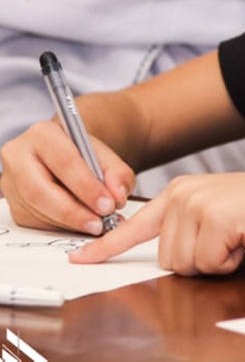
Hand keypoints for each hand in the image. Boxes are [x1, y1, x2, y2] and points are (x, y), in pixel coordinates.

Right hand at [0, 118, 132, 234]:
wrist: (67, 159)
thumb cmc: (84, 156)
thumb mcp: (105, 157)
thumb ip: (117, 174)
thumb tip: (117, 197)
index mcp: (43, 134)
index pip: (63, 161)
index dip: (86, 186)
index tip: (108, 205)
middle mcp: (18, 156)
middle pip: (40, 190)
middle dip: (73, 211)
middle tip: (100, 223)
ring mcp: (11, 182)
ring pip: (37, 210)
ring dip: (70, 223)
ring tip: (97, 225)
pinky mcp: (13, 204)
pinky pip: (35, 222)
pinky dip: (62, 227)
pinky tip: (81, 225)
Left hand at [70, 171, 244, 274]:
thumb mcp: (221, 212)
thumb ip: (190, 227)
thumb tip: (170, 258)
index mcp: (180, 191)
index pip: (134, 225)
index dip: (106, 247)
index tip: (80, 260)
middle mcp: (182, 195)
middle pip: (167, 259)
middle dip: (200, 262)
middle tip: (231, 242)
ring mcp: (198, 205)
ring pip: (186, 265)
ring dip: (216, 263)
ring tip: (241, 238)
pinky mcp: (216, 219)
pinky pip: (210, 264)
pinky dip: (232, 262)